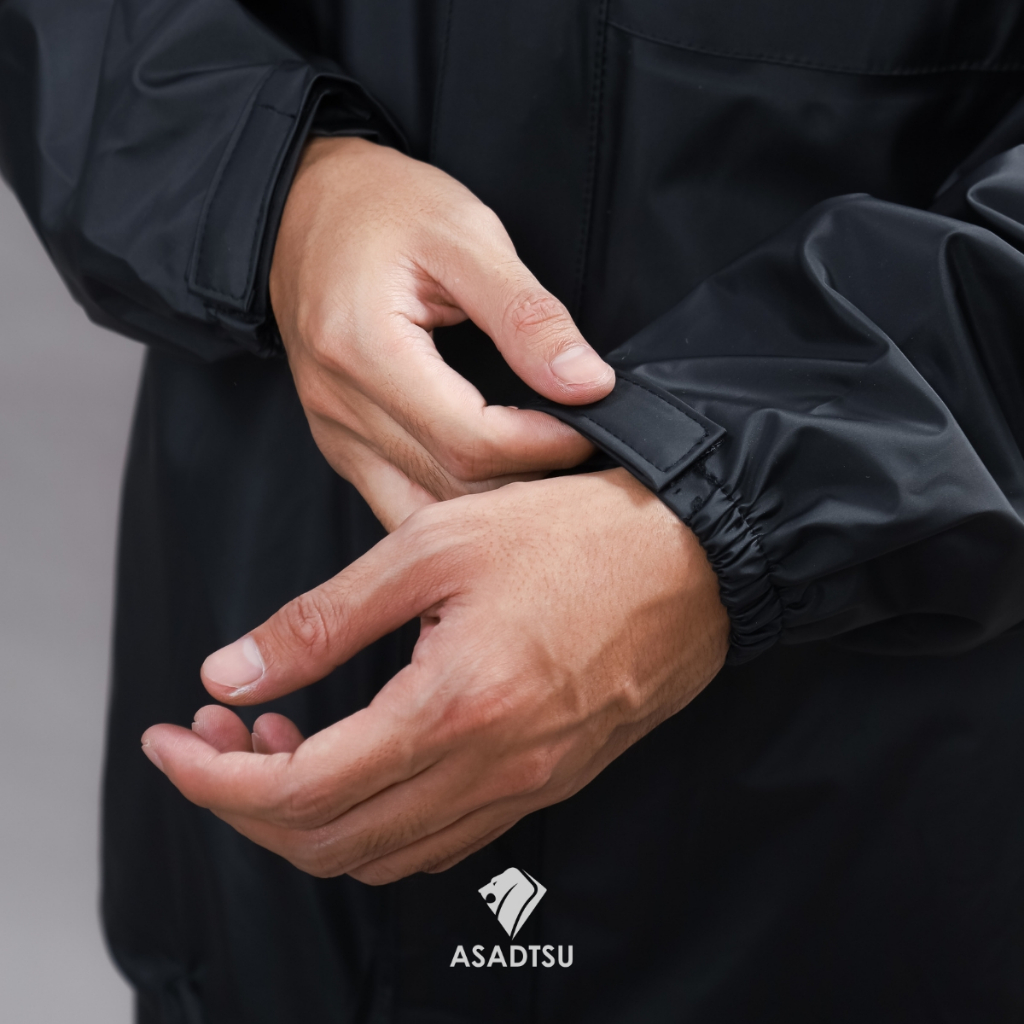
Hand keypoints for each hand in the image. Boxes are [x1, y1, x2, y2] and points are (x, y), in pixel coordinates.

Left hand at [141, 470, 728, 881]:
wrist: (694, 557)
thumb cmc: (574, 534)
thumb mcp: (432, 545)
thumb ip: (324, 618)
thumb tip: (234, 669)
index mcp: (454, 708)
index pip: (300, 788)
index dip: (215, 776)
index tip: (172, 740)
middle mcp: (493, 769)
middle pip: (332, 841)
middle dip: (247, 801)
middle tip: (220, 734)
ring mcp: (528, 786)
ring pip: (386, 855)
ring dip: (312, 815)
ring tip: (284, 739)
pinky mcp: (551, 781)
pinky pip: (444, 839)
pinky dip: (379, 820)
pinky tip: (365, 756)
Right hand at [270, 136, 614, 530]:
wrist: (304, 206)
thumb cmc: (386, 207)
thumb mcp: (467, 238)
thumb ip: (527, 316)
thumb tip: (587, 384)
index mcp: (365, 350)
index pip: (471, 440)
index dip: (544, 447)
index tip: (591, 427)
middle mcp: (338, 406)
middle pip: (452, 485)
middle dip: (527, 479)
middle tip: (580, 449)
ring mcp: (333, 433)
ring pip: (427, 510)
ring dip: (492, 503)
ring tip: (544, 467)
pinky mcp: (339, 444)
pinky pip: (400, 503)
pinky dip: (455, 502)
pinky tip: (496, 480)